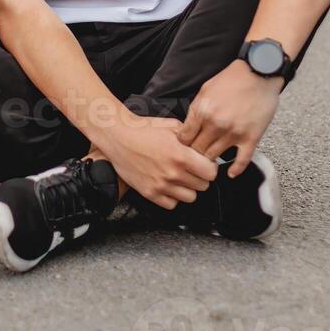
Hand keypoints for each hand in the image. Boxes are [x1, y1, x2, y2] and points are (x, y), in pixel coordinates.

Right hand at [91, 115, 217, 208]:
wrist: (118, 136)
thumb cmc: (142, 129)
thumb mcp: (171, 126)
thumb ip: (191, 138)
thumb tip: (203, 147)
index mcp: (180, 155)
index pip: (211, 172)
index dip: (209, 167)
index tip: (204, 164)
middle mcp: (172, 173)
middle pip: (203, 186)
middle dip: (200, 177)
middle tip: (192, 169)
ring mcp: (161, 185)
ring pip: (190, 197)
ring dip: (188, 188)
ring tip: (180, 177)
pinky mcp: (150, 193)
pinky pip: (172, 204)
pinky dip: (173, 197)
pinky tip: (169, 185)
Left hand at [179, 59, 282, 175]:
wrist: (259, 72)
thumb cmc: (232, 79)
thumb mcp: (205, 90)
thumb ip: (196, 110)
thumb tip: (187, 128)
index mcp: (202, 111)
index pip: (184, 139)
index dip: (182, 145)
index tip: (184, 147)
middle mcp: (216, 124)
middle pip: (197, 151)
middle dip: (193, 155)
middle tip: (194, 158)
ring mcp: (234, 133)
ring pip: (215, 157)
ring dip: (210, 161)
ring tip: (208, 164)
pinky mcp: (251, 137)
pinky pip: (242, 161)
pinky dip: (235, 169)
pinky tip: (231, 173)